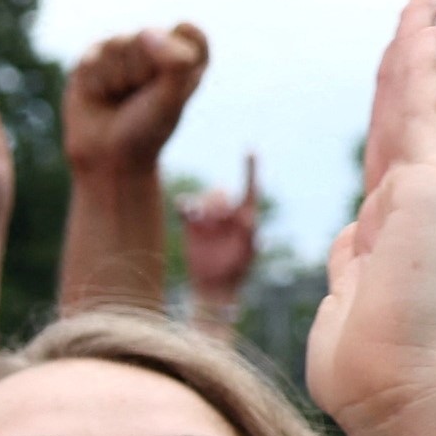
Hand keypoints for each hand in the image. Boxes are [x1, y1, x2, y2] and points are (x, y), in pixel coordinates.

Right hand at [62, 23, 208, 176]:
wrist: (107, 155)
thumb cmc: (147, 129)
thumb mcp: (171, 100)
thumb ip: (174, 63)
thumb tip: (147, 32)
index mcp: (186, 56)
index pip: (188, 33)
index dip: (177, 59)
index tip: (171, 87)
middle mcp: (155, 48)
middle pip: (149, 35)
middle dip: (142, 71)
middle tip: (140, 98)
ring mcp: (122, 50)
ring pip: (118, 45)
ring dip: (117, 79)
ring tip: (119, 98)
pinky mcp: (92, 58)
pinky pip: (92, 59)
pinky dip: (96, 84)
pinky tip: (99, 96)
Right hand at [179, 153, 262, 306]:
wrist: (212, 286)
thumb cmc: (235, 271)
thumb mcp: (247, 255)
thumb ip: (250, 236)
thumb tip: (249, 219)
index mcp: (246, 216)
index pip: (250, 187)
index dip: (250, 168)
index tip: (249, 149)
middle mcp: (227, 214)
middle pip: (221, 194)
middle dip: (217, 203)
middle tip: (214, 219)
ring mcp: (208, 218)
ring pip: (203, 199)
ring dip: (202, 206)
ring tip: (199, 220)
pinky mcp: (191, 224)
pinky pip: (185, 206)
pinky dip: (185, 205)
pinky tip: (185, 212)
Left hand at [308, 0, 435, 435]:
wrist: (398, 392)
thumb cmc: (367, 365)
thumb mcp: (347, 299)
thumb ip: (351, 262)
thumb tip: (349, 245)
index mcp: (389, 220)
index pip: (389, 139)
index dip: (392, 92)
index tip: (402, 52)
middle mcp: (415, 196)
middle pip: (407, 105)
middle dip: (414, 48)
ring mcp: (428, 188)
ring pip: (415, 94)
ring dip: (418, 37)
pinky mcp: (431, 184)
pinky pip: (417, 103)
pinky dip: (416, 56)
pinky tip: (419, 16)